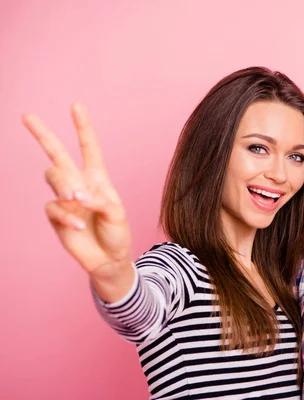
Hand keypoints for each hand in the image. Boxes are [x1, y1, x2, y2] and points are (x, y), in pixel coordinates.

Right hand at [24, 103, 131, 279]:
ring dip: (63, 186)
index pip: (88, 148)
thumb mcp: (117, 213)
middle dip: (43, 134)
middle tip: (27, 116)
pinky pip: (53, 207)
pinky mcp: (56, 215)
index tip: (75, 106)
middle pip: (57, 154)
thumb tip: (76, 196)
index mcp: (97, 177)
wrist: (108, 258)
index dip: (82, 127)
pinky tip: (79, 226)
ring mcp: (65, 199)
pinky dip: (67, 216)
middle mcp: (79, 183)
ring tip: (76, 200)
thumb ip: (99, 200)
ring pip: (52, 177)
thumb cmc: (117, 232)